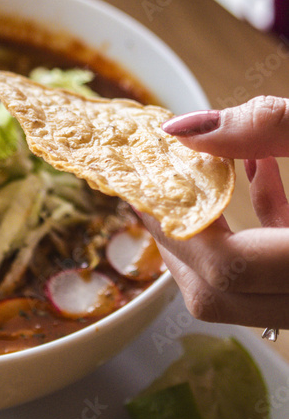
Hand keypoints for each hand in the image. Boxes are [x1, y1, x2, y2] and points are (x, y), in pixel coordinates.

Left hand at [141, 96, 288, 328]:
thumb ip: (265, 127)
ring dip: (209, 234)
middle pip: (221, 291)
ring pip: (241, 290)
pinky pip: (275, 274)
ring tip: (193, 177)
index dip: (175, 225)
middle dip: (177, 236)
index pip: (226, 267)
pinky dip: (258, 230)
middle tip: (151, 186)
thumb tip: (181, 130)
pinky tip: (257, 169)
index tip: (143, 186)